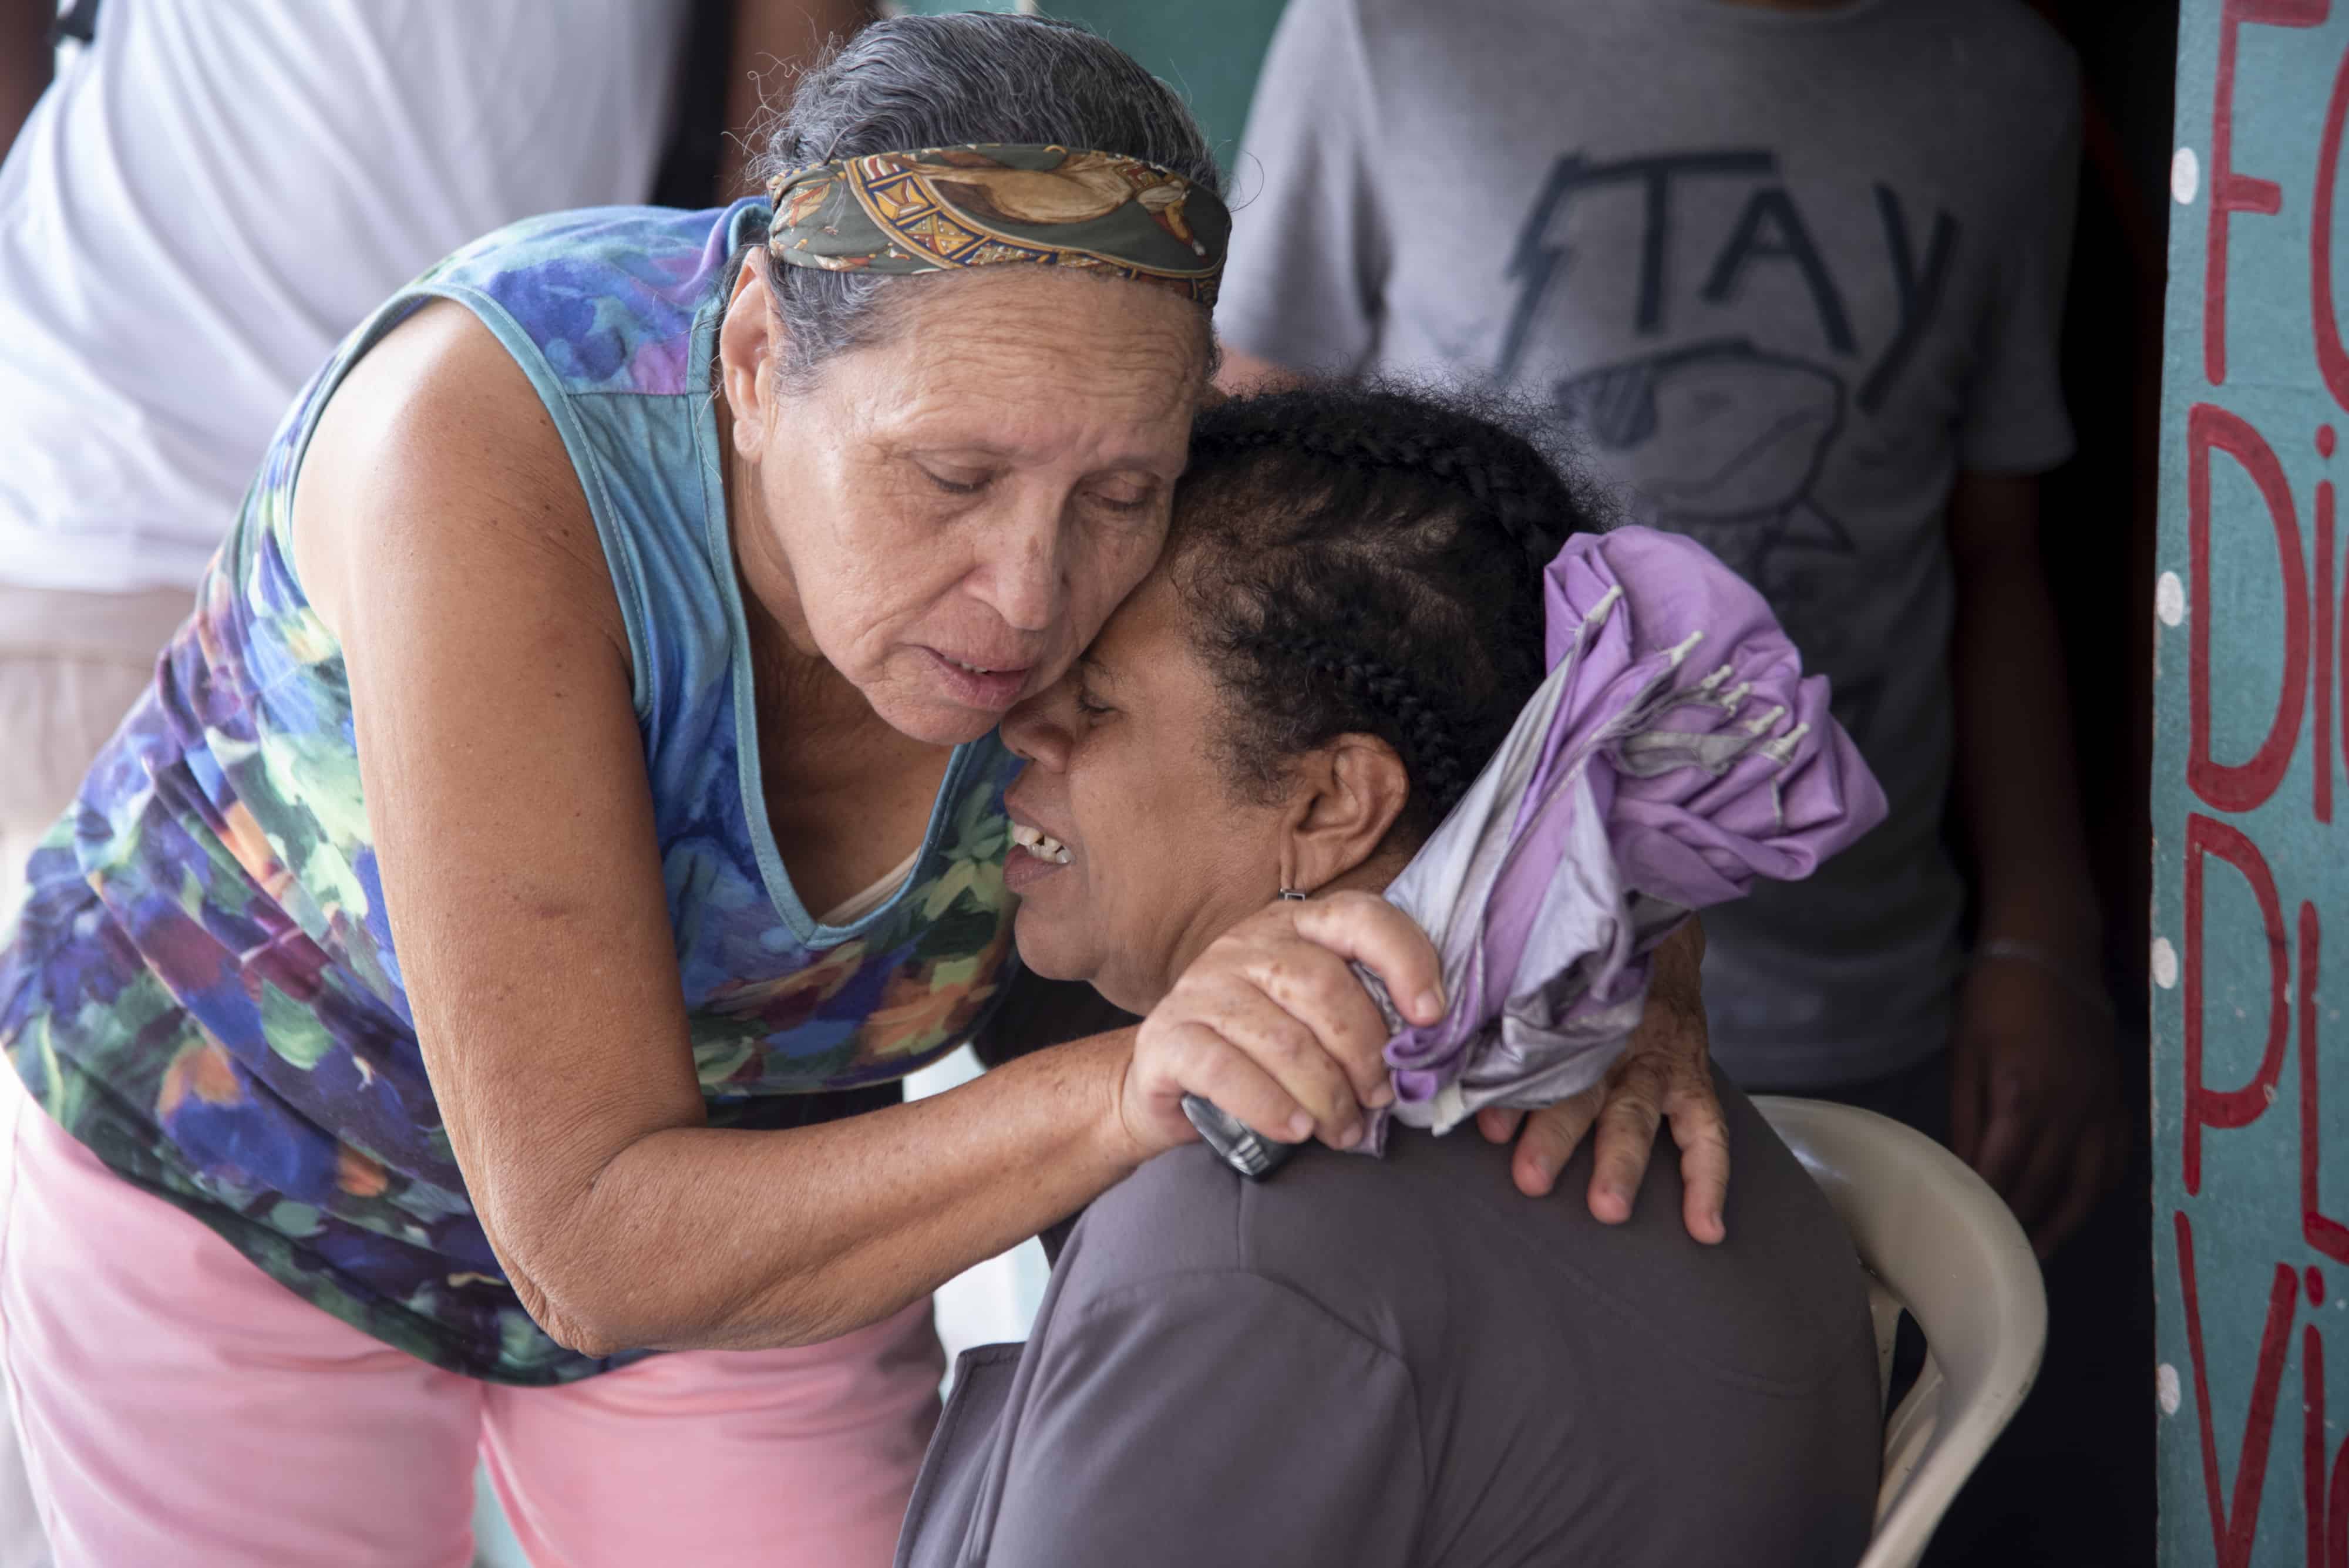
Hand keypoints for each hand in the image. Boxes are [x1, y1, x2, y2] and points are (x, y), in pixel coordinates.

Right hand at [1118, 891, 1443, 1161]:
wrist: (1167, 1080)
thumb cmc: (1260, 1051)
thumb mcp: (1315, 1019)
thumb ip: (1364, 1018)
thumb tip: (1424, 1056)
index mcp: (1295, 927)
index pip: (1358, 918)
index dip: (1404, 961)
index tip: (1431, 1017)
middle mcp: (1246, 944)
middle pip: (1322, 986)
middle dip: (1364, 1052)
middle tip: (1380, 1100)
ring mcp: (1202, 986)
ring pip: (1281, 1037)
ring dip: (1326, 1094)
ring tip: (1343, 1130)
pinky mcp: (1167, 1035)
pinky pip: (1226, 1071)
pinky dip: (1270, 1105)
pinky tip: (1296, 1130)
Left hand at [1475, 919, 1728, 1242]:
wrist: (1649, 930)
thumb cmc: (1574, 963)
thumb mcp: (1533, 970)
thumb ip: (1494, 1009)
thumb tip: (1436, 1057)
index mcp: (1563, 1010)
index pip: (1536, 1050)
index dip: (1511, 1090)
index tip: (1487, 1127)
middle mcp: (1609, 1037)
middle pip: (1580, 1086)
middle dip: (1555, 1132)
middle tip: (1531, 1175)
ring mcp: (1654, 1060)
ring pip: (1636, 1112)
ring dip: (1621, 1160)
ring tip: (1608, 1205)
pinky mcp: (1690, 1077)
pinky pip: (1706, 1131)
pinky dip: (1708, 1179)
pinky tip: (1705, 1226)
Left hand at [1950, 951, 2128, 1256]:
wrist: (2052, 952)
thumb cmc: (1994, 999)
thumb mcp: (1966, 1055)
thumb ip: (1967, 1118)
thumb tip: (1961, 1172)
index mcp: (2024, 1096)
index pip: (2004, 1169)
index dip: (1988, 1206)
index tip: (1971, 1236)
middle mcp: (2070, 1109)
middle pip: (2046, 1184)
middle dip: (2022, 1225)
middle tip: (2000, 1259)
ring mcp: (2101, 1107)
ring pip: (2087, 1182)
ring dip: (2064, 1222)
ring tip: (2038, 1252)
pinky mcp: (2119, 1100)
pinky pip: (2114, 1159)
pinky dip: (2097, 1190)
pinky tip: (2078, 1208)